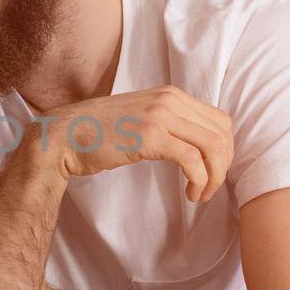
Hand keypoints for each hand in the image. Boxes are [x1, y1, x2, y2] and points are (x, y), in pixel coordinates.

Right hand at [34, 86, 233, 202]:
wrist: (64, 136)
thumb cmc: (97, 133)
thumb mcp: (139, 118)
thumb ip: (166, 123)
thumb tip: (192, 144)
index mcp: (170, 94)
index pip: (219, 119)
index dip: (225, 150)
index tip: (212, 172)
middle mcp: (169, 100)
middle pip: (222, 132)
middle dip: (223, 165)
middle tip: (209, 188)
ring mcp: (160, 116)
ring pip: (213, 146)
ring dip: (214, 176)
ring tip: (200, 194)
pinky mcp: (150, 136)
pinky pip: (192, 160)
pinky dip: (199, 180)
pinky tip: (190, 194)